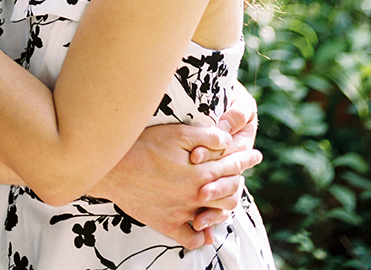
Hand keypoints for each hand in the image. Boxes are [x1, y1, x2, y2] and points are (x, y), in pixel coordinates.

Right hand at [95, 123, 260, 248]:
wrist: (114, 168)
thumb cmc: (145, 145)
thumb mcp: (178, 133)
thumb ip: (207, 137)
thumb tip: (227, 140)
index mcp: (201, 173)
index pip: (232, 166)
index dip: (246, 159)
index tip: (256, 155)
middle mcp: (196, 196)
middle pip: (229, 195)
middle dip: (237, 183)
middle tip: (239, 176)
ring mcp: (182, 213)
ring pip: (214, 217)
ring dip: (223, 208)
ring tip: (225, 201)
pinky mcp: (167, 224)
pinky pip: (190, 238)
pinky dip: (200, 235)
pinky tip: (203, 229)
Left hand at [189, 83, 259, 232]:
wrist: (218, 96)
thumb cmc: (231, 96)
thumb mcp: (239, 102)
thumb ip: (235, 114)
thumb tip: (224, 131)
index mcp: (243, 143)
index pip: (231, 155)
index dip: (214, 157)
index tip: (194, 156)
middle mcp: (235, 161)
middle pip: (228, 182)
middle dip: (213, 188)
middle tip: (199, 193)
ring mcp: (224, 174)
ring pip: (225, 200)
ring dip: (213, 210)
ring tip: (198, 220)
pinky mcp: (212, 182)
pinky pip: (217, 207)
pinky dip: (209, 217)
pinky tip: (197, 226)